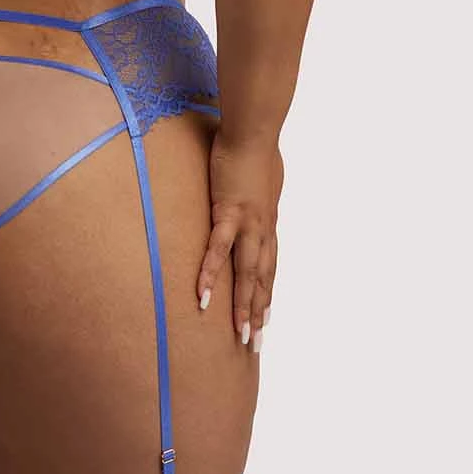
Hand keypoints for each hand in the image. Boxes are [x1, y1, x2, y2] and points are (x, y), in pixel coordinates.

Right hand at [197, 132, 282, 347]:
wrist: (253, 131)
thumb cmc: (256, 146)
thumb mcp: (262, 175)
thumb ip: (258, 190)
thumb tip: (254, 189)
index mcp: (268, 221)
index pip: (269, 265)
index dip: (267, 293)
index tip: (265, 318)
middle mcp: (263, 229)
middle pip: (263, 278)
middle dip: (259, 312)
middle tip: (255, 343)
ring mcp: (248, 223)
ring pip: (248, 273)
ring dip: (245, 305)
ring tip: (241, 335)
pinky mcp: (228, 212)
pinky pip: (218, 250)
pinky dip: (211, 275)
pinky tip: (203, 297)